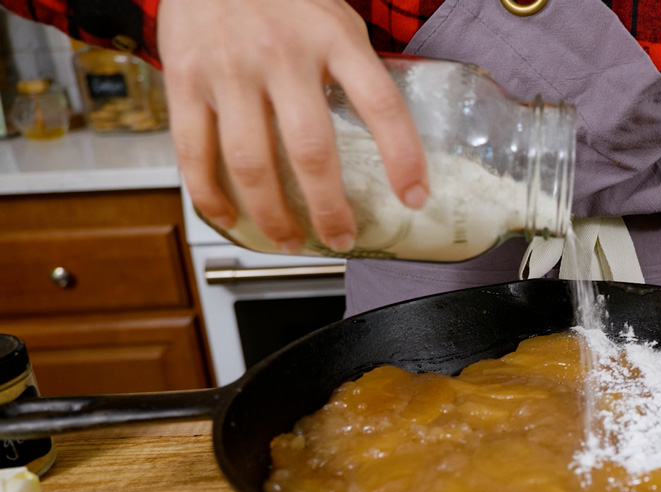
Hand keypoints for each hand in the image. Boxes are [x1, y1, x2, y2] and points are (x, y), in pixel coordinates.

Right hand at [158, 0, 428, 252]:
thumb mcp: (335, 20)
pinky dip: (210, 195)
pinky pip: (194, 151)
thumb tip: (389, 139)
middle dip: (329, 207)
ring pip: (251, 162)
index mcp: (333, 38)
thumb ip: (354, 72)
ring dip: (272, 214)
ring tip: (289, 239)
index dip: (403, 156)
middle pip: (311, 149)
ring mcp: (229, 69)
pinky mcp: (184, 79)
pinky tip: (229, 218)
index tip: (415, 197)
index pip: (381, 104)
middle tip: (341, 237)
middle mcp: (282, 55)